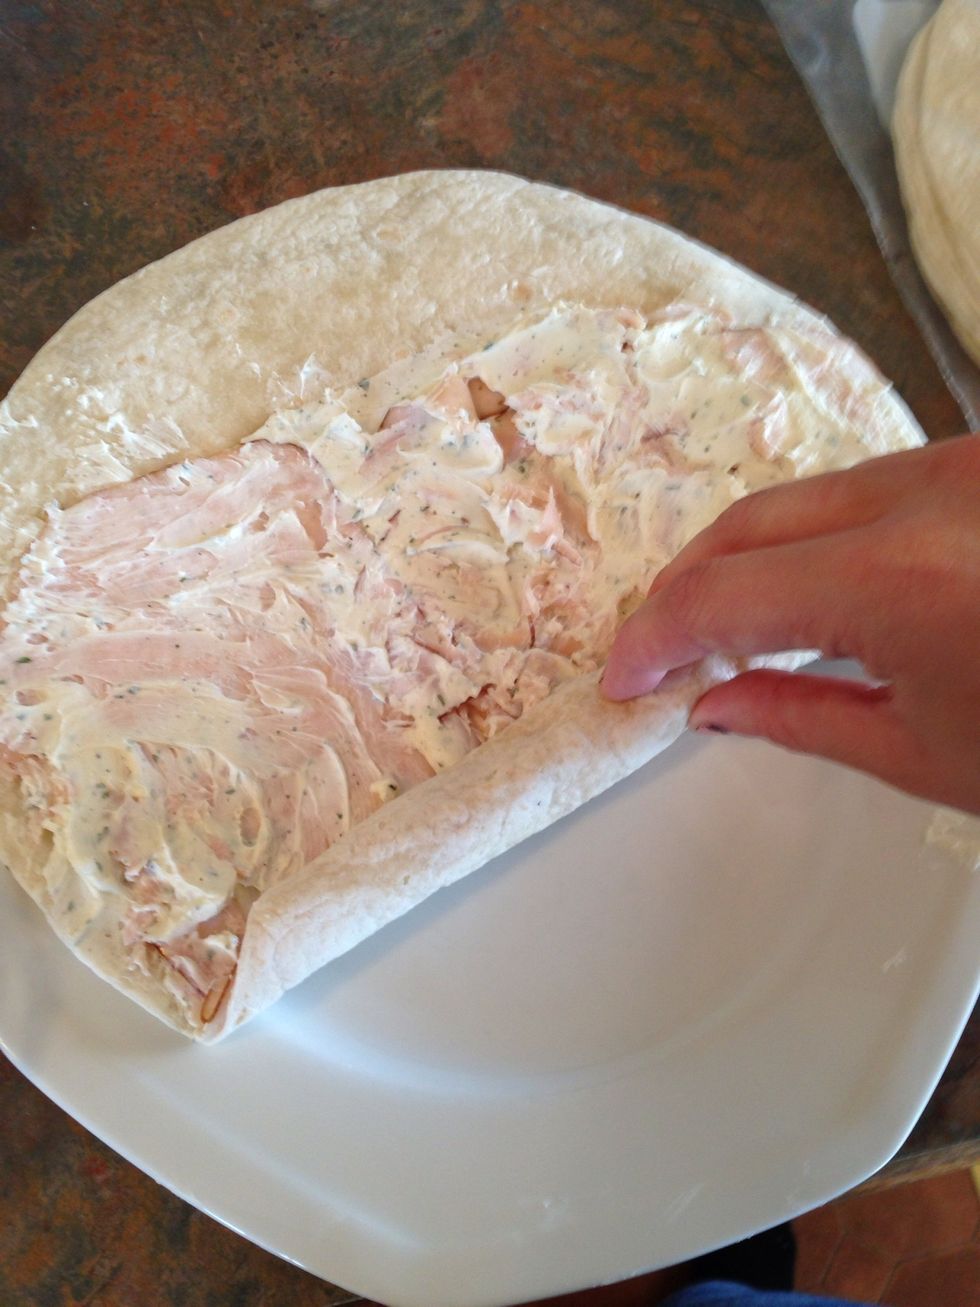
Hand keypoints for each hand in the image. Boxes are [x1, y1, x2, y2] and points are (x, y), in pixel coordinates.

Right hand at [601, 433, 979, 814]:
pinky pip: (868, 487)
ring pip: (806, 496)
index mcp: (901, 577)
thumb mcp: (928, 752)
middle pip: (751, 522)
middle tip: (662, 652)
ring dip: (750, 555)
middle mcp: (927, 495)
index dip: (655, 637)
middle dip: (689, 586)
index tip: (628, 679)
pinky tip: (811, 589)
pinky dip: (817, 535)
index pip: (723, 594)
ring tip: (730, 627)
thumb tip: (714, 704)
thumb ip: (802, 719)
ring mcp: (961, 465)